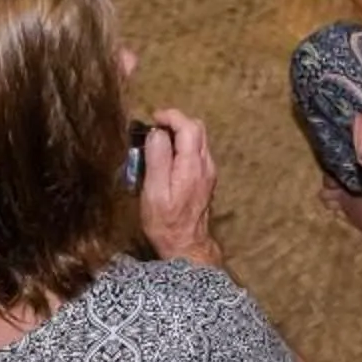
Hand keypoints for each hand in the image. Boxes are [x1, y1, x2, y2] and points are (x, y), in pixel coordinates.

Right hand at [136, 110, 222, 264]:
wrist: (185, 245)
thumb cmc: (166, 222)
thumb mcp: (153, 191)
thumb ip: (157, 158)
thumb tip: (156, 133)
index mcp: (192, 166)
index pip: (188, 126)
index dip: (170, 116)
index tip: (153, 119)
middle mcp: (205, 165)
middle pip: (197, 128)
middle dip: (175, 122)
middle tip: (154, 130)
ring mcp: (208, 172)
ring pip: (198, 139)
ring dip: (179, 134)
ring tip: (157, 145)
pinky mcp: (206, 179)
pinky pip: (196, 153)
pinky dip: (182, 147)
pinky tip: (167, 160)